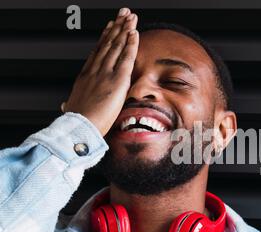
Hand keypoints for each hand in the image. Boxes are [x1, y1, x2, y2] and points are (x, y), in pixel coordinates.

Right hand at [63, 8, 138, 135]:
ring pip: (117, 46)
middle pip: (108, 43)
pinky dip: (130, 44)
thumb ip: (70, 103)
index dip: (105, 37)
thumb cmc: (76, 121)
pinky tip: (134, 33)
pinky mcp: (117, 80)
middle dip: (117, 27)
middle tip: (123, 13)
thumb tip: (64, 105)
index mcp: (85, 76)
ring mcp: (106, 73)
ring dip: (125, 30)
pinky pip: (126, 58)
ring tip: (131, 17)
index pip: (98, 52)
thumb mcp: (72, 107)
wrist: (80, 125)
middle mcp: (95, 70)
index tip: (110, 26)